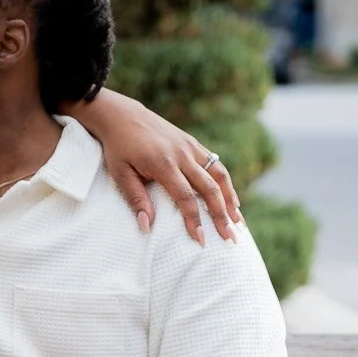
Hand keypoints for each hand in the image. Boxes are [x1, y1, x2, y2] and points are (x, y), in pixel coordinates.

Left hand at [73, 92, 241, 244]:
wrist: (124, 116)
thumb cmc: (119, 149)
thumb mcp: (120, 174)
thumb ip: (136, 199)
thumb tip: (147, 227)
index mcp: (163, 164)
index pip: (185, 197)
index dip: (194, 220)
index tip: (201, 240)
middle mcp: (182, 154)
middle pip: (209, 188)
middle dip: (221, 215)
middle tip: (230, 237)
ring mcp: (190, 147)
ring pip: (218, 174)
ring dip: (230, 199)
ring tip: (238, 220)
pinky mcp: (193, 143)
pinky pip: (215, 164)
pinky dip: (226, 183)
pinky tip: (231, 199)